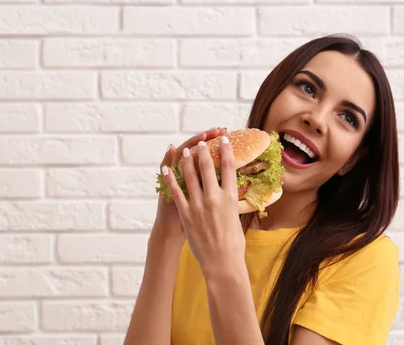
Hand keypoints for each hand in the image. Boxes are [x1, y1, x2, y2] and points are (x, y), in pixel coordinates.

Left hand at [161, 135, 245, 277]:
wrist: (222, 263)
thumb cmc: (233, 243)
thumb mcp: (237, 216)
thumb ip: (231, 201)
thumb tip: (231, 188)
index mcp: (231, 198)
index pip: (229, 167)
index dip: (226, 151)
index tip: (224, 139)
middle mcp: (215, 198)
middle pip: (208, 167)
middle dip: (204, 151)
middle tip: (202, 142)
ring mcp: (199, 206)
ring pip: (190, 176)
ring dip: (187, 161)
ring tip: (186, 151)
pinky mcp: (186, 215)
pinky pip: (176, 192)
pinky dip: (170, 179)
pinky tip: (166, 169)